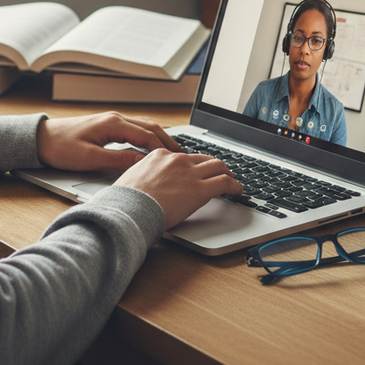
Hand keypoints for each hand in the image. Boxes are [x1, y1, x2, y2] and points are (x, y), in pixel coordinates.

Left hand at [36, 112, 180, 171]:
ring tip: (172, 150)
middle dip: (167, 140)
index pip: (147, 135)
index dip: (164, 148)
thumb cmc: (61, 148)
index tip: (178, 159)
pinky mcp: (106, 126)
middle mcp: (115, 118)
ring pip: (143, 126)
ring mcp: (111, 121)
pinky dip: (147, 136)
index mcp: (113, 124)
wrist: (40, 139)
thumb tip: (142, 163)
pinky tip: (150, 145)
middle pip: (149, 127)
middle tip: (183, 154)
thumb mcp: (90, 159)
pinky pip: (133, 129)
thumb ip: (118, 160)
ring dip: (158, 137)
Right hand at [115, 149, 242, 228]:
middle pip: (203, 158)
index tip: (196, 170)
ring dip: (226, 172)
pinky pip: (224, 183)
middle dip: (213, 165)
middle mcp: (177, 160)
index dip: (193, 164)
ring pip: (217, 166)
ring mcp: (190, 173)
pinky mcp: (200, 189)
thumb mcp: (131, 177)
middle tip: (220, 172)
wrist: (129, 208)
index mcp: (160, 155)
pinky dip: (235, 186)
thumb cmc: (126, 200)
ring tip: (232, 180)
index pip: (183, 157)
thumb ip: (143, 175)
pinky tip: (238, 190)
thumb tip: (143, 182)